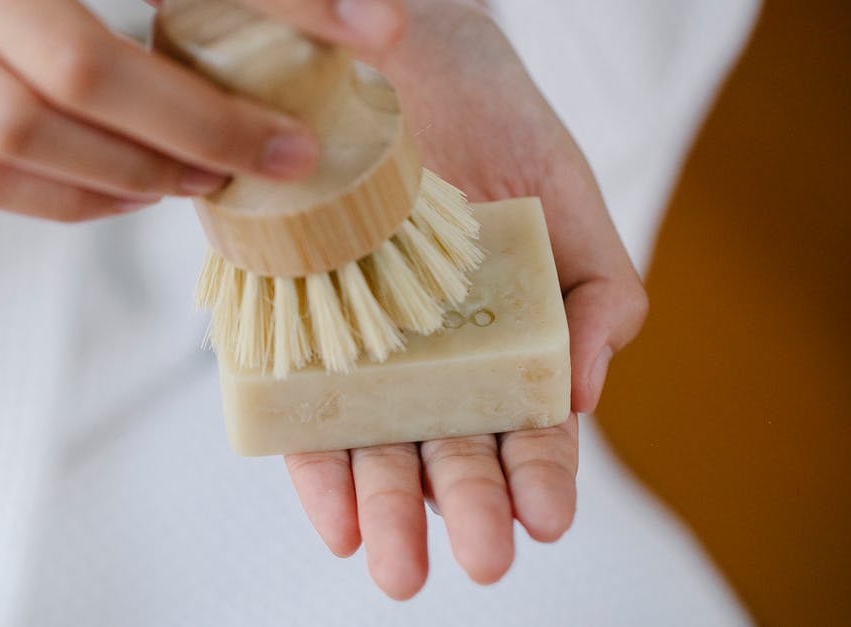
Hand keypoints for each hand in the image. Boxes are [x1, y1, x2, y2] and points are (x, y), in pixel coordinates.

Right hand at [0, 0, 401, 220]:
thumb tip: (368, 24)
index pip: (124, 11)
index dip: (240, 54)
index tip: (334, 86)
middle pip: (67, 78)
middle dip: (185, 133)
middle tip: (267, 158)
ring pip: (10, 141)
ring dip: (122, 175)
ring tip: (198, 181)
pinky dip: (62, 198)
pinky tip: (124, 194)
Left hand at [284, 1, 648, 597]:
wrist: (401, 59)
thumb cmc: (500, 126)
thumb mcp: (572, 202)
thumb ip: (601, 297)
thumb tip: (587, 396)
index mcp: (506, 347)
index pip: (526, 430)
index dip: (538, 477)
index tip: (547, 518)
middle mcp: (434, 363)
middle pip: (450, 451)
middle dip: (463, 508)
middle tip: (478, 559)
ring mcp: (365, 352)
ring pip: (375, 446)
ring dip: (387, 509)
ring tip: (396, 565)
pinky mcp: (296, 331)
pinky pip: (301, 410)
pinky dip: (316, 467)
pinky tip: (335, 519)